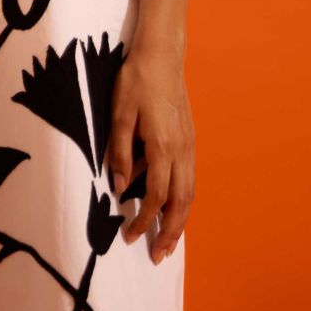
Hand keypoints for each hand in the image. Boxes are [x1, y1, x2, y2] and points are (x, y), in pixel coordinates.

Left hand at [105, 44, 194, 262]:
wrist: (162, 53)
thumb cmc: (136, 80)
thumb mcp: (119, 113)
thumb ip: (120, 152)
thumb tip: (120, 186)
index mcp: (162, 146)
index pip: (155, 195)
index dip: (144, 220)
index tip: (130, 236)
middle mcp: (181, 150)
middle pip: (181, 202)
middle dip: (171, 232)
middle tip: (159, 256)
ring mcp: (189, 144)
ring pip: (190, 192)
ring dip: (181, 220)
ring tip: (171, 241)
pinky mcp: (190, 137)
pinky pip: (190, 177)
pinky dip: (184, 199)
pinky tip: (175, 206)